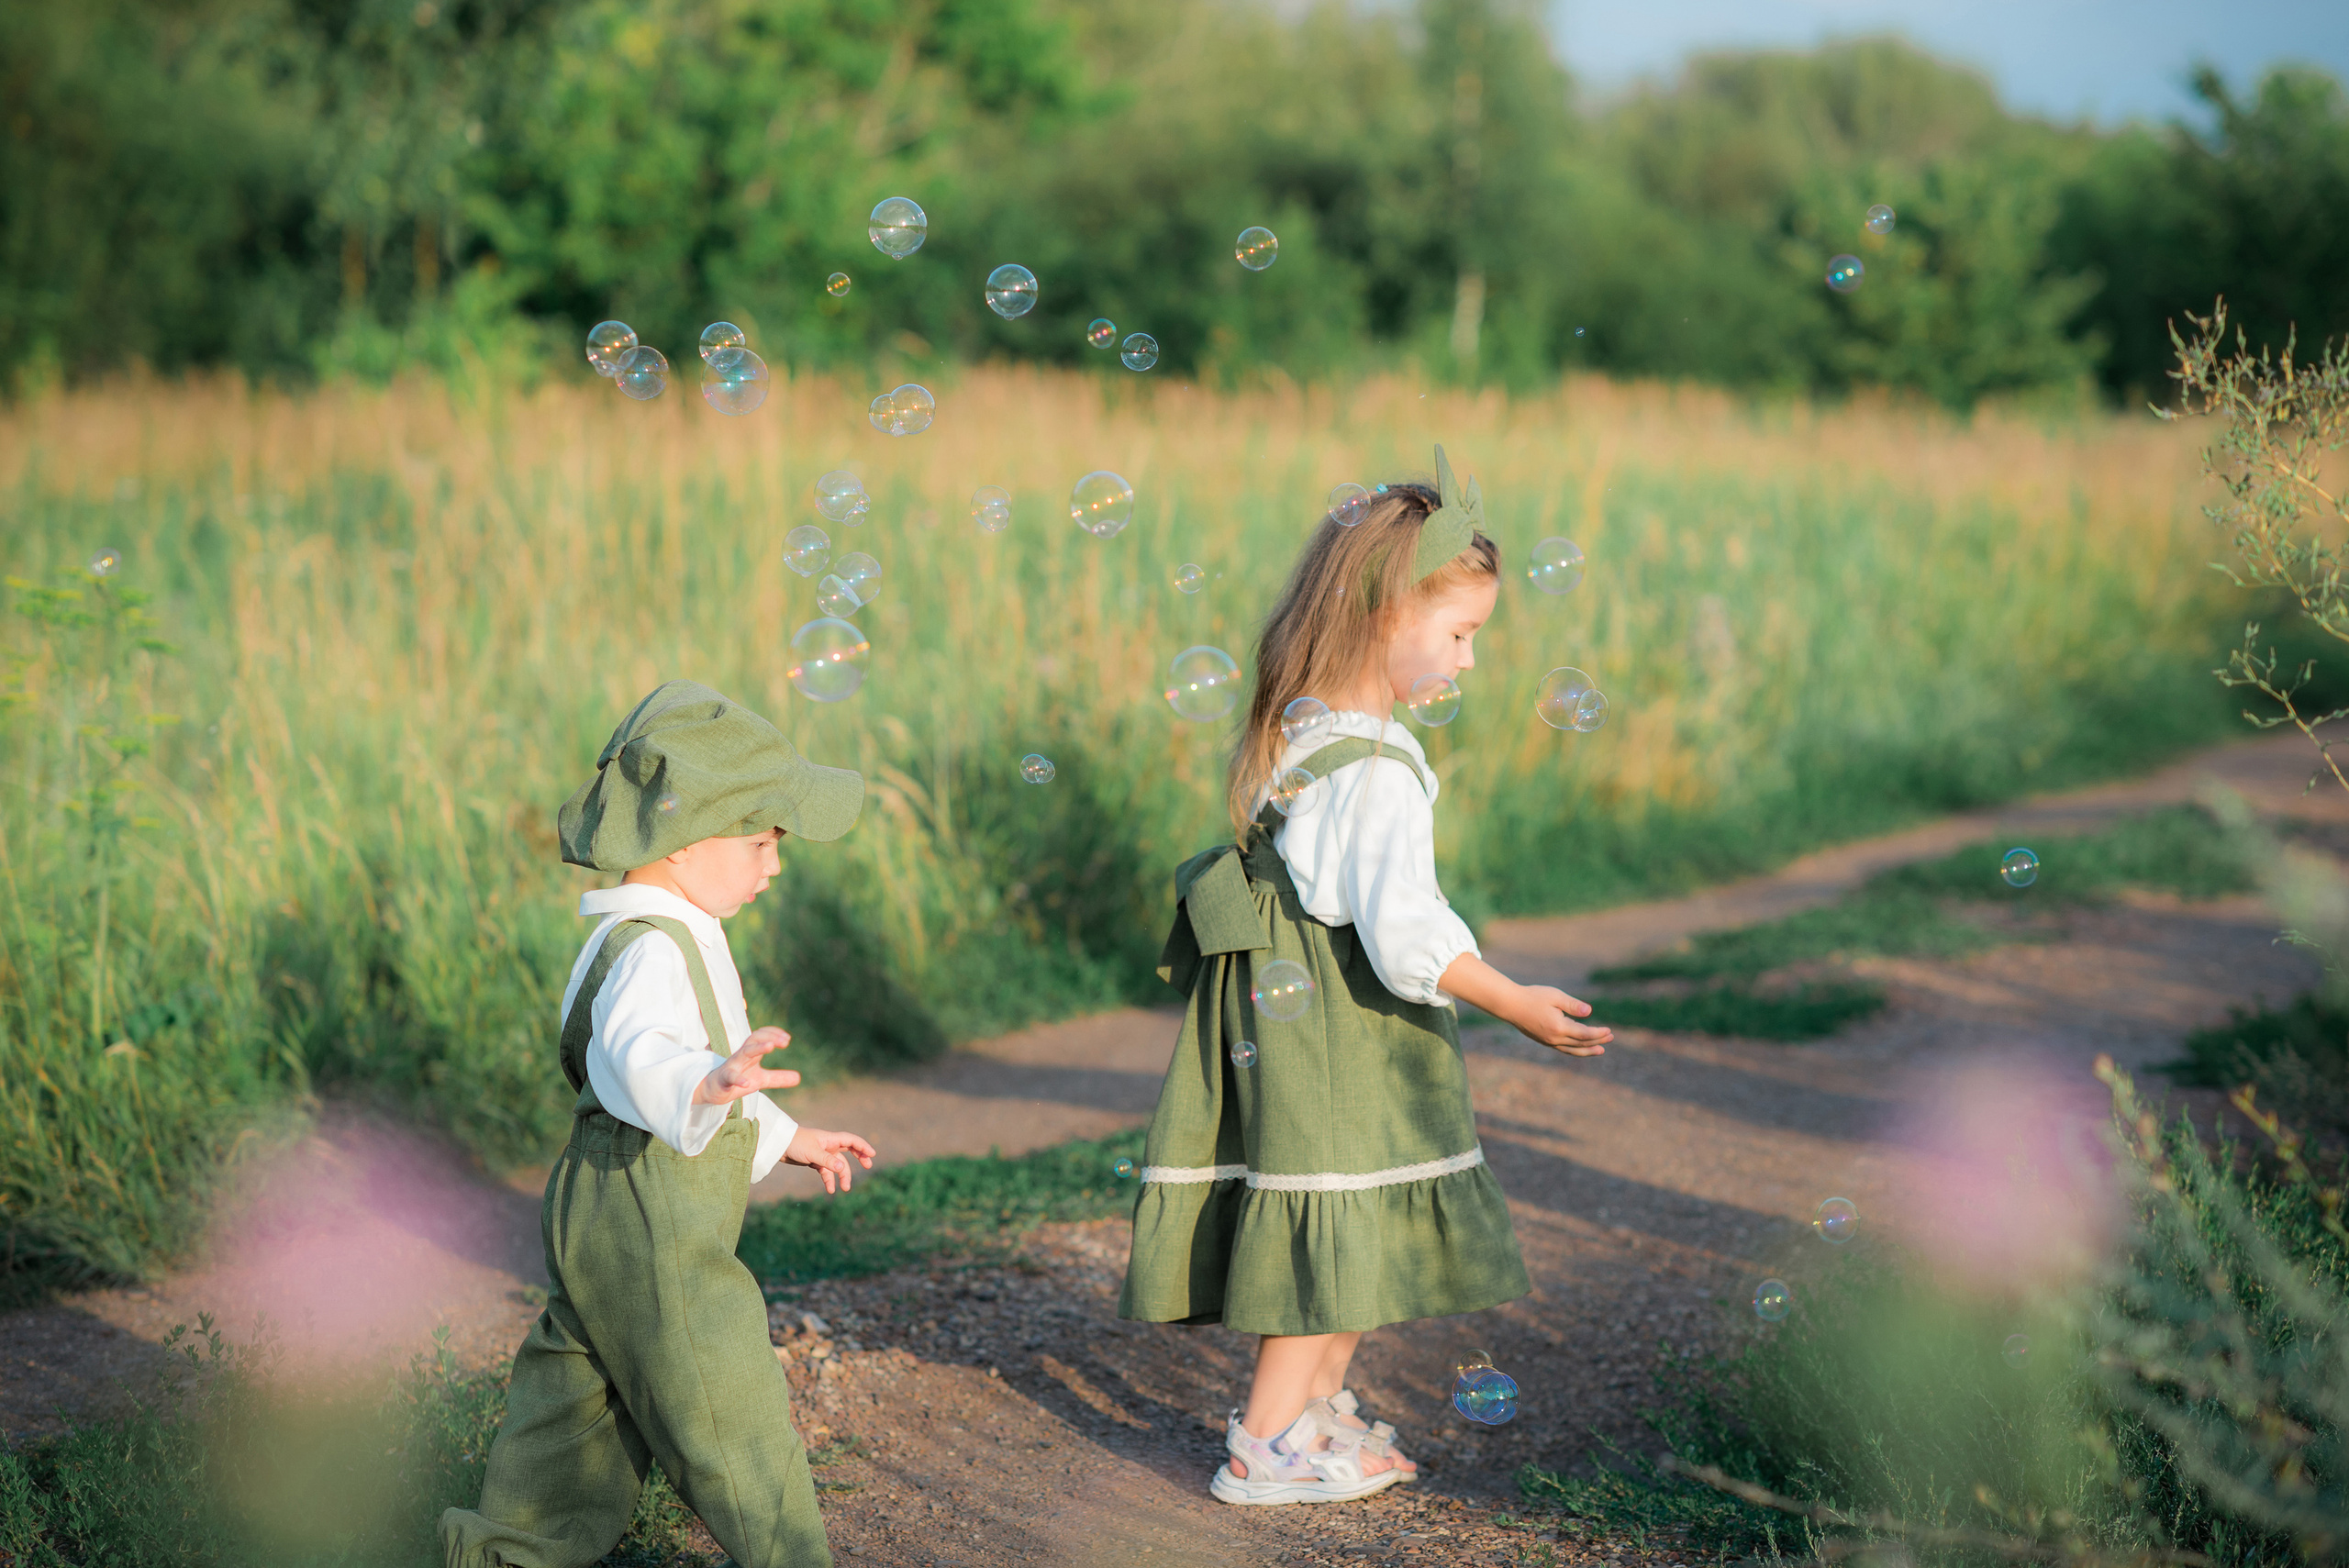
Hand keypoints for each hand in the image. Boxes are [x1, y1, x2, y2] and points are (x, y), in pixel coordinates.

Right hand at [693, 1026, 800, 1106]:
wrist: (714, 1091)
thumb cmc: (737, 1080)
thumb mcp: (761, 1080)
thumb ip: (778, 1078)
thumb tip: (798, 1078)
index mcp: (751, 1053)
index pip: (761, 1036)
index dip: (773, 1033)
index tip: (787, 1039)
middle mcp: (742, 1056)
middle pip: (754, 1039)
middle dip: (769, 1037)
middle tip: (785, 1041)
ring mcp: (732, 1066)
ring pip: (743, 1052)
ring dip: (756, 1048)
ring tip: (770, 1046)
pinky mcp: (724, 1078)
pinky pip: (730, 1076)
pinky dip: (738, 1079)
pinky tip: (746, 1083)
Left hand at [785, 1125, 877, 1193]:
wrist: (779, 1145)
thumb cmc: (795, 1143)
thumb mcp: (812, 1152)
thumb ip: (827, 1161)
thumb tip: (841, 1169)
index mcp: (830, 1139)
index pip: (851, 1141)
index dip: (863, 1146)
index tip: (872, 1155)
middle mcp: (829, 1145)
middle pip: (849, 1151)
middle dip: (859, 1158)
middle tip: (868, 1167)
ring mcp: (822, 1154)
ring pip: (837, 1165)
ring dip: (842, 1176)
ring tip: (845, 1188)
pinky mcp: (815, 1162)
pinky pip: (826, 1172)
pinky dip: (829, 1180)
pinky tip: (830, 1189)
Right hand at [1436, 953, 1610, 1056]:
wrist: (1510, 1005)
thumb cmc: (1533, 996)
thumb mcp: (1555, 996)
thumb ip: (1573, 1005)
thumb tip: (1589, 1011)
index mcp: (1559, 1027)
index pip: (1584, 1034)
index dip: (1598, 1033)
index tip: (1609, 1030)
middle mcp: (1554, 1038)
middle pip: (1581, 1044)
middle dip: (1597, 1041)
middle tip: (1611, 1038)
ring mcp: (1548, 1041)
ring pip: (1572, 1050)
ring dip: (1588, 1051)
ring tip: (1600, 1050)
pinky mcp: (1543, 1041)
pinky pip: (1563, 1049)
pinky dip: (1575, 1050)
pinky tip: (1580, 1047)